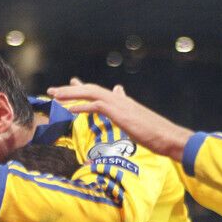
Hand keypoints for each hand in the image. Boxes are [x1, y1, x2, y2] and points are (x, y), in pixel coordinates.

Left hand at [47, 79, 192, 161]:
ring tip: (54, 96)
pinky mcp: (119, 112)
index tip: (71, 84)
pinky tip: (68, 110)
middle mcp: (120, 99)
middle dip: (70, 89)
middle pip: (90, 89)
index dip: (83, 88)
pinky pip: (96, 105)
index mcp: (123, 102)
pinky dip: (81, 106)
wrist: (169, 137)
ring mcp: (120, 104)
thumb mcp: (138, 125)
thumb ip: (129, 118)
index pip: (99, 91)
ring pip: (90, 93)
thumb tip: (126, 114)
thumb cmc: (156, 135)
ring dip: (70, 94)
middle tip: (53, 91)